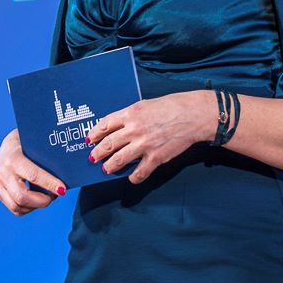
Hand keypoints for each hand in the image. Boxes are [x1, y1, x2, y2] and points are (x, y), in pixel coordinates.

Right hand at [0, 128, 65, 215]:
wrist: (7, 146)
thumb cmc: (28, 145)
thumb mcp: (35, 146)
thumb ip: (46, 159)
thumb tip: (65, 175)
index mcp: (13, 158)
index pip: (33, 175)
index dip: (49, 184)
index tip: (62, 189)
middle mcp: (3, 172)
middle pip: (22, 196)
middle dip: (42, 201)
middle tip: (56, 195)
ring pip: (17, 206)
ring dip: (36, 206)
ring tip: (47, 198)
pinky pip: (14, 209)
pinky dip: (28, 208)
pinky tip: (36, 200)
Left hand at [86, 91, 211, 183]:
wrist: (192, 115)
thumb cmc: (171, 106)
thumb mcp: (146, 104)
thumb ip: (131, 116)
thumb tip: (119, 126)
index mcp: (130, 113)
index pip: (105, 125)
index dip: (94, 133)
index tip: (90, 139)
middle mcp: (134, 129)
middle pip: (108, 144)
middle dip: (98, 153)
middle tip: (93, 157)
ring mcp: (144, 145)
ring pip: (118, 160)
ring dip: (110, 166)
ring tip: (106, 169)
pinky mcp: (155, 158)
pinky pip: (139, 172)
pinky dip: (133, 177)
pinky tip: (131, 177)